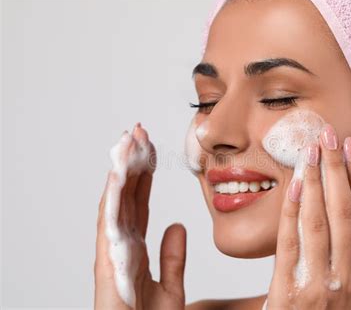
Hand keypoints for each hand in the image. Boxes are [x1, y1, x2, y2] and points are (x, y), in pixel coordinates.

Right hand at [94, 123, 186, 309]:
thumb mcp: (171, 288)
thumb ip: (173, 257)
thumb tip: (177, 226)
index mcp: (134, 248)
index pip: (139, 203)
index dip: (144, 176)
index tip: (150, 150)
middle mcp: (120, 245)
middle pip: (126, 195)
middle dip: (131, 162)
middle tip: (138, 131)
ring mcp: (110, 252)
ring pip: (114, 201)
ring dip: (120, 170)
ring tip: (127, 139)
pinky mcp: (106, 262)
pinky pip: (108, 223)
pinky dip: (112, 196)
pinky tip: (117, 172)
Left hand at [266, 124, 350, 308]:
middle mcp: (350, 278)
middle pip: (347, 212)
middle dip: (338, 170)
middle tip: (331, 136)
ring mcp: (321, 284)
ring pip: (322, 221)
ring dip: (317, 181)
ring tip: (312, 150)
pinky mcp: (291, 290)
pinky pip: (292, 242)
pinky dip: (293, 210)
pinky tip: (294, 185)